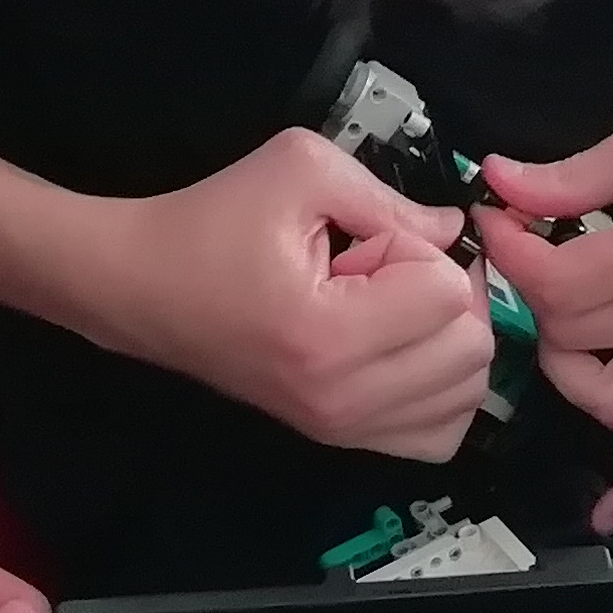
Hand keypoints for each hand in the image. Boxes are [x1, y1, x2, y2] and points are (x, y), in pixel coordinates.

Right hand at [83, 130, 484, 460]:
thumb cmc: (211, 222)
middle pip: (471, 349)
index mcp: (328, 334)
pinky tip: (406, 351)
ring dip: (446, 340)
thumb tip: (454, 232)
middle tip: (382, 271)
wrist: (141, 287)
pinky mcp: (341, 442)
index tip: (363, 242)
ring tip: (389, 311)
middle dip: (442, 295)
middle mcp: (341, 400)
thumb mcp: (300, 170)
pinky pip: (439, 433)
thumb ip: (391, 199)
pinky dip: (441, 390)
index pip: (448, 294)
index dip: (417, 250)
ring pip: (467, 393)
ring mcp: (342, 431)